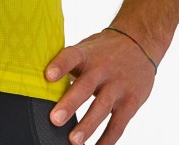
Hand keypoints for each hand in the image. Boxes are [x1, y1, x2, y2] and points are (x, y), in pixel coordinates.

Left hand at [45, 29, 155, 143]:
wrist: (138, 43)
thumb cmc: (101, 51)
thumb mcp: (85, 49)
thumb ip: (67, 65)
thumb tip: (40, 82)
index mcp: (87, 54)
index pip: (72, 56)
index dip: (60, 65)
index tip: (48, 76)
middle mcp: (103, 68)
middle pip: (86, 86)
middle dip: (70, 104)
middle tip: (55, 119)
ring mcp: (119, 85)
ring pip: (102, 107)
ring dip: (88, 126)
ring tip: (73, 141)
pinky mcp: (131, 101)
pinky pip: (119, 123)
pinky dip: (108, 139)